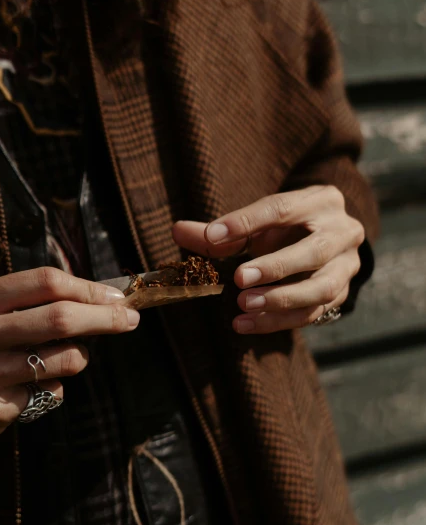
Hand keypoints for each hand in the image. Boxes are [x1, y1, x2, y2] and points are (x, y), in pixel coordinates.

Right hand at [0, 267, 138, 452]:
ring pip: (64, 359)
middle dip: (105, 317)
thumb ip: (26, 303)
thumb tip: (97, 296)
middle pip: (60, 317)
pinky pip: (49, 394)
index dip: (87, 288)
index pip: (43, 282)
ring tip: (70, 357)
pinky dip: (53, 389)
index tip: (114, 295)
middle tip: (130, 320)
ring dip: (81, 357)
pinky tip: (29, 389)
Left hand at [172, 185, 364, 334]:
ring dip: (280, 300)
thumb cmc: (284, 229)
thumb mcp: (256, 224)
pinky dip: (279, 320)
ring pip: (321, 288)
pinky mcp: (342, 295)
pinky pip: (314, 313)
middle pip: (313, 249)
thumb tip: (177, 231)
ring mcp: (347, 266)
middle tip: (239, 279)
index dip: (246, 222)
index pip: (282, 208)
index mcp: (319, 201)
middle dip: (275, 266)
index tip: (213, 236)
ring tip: (243, 305)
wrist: (324, 241)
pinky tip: (248, 323)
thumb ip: (219, 230)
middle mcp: (342, 230)